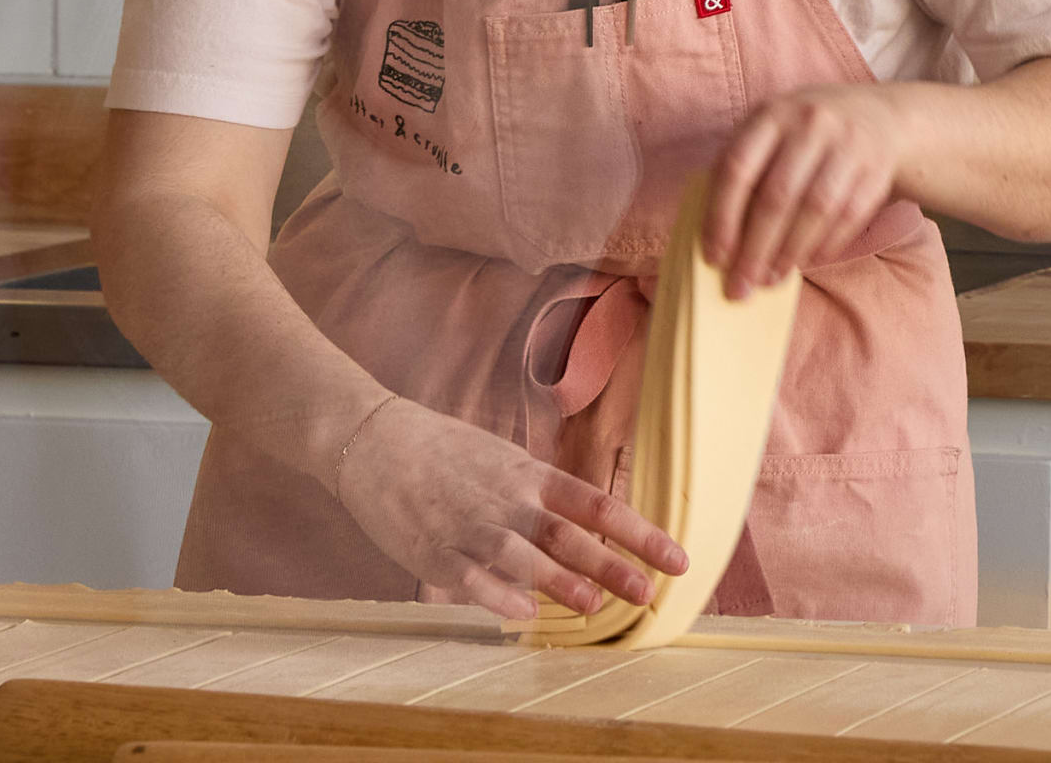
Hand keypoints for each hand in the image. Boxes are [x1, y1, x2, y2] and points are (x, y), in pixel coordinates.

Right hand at [322, 397, 687, 619]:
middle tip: (648, 591)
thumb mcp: (505, 462)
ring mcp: (469, 524)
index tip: (677, 558)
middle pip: (567, 533)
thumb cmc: (445, 453)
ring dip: (559, 580)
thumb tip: (590, 534)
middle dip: (611, 564)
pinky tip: (521, 611)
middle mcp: (507, 499)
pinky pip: (468, 574)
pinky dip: (495, 593)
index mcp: (530, 476)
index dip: (640, 532)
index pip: (597, 504)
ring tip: (594, 605)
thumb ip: (543, 498)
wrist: (373, 439)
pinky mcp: (432, 548)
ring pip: (522, 554)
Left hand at [703, 83, 913, 297]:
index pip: (738, 168)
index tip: (714, 258)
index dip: (722, 217)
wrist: (881, 117)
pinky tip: (805, 261)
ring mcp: (848, 145)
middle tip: (740, 287)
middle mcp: (810, 124)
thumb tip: (716, 236)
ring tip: (770, 280)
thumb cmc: (806, 135)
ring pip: (815, 210)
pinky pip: (847, 217)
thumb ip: (745, 169)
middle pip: (777, 196)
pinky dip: (824, 246)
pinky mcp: (876, 170)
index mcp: (772, 114)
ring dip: (789, 253)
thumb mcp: (773, 130)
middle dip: (755, 249)